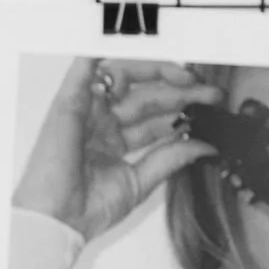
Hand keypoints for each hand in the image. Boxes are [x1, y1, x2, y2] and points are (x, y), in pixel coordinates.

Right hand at [12, 57, 221, 242]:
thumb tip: (205, 146)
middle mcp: (101, 123)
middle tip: (210, 94)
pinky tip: (120, 45)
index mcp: (114, 141)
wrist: (57, 223)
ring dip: (156, 72)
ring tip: (187, 78)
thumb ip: (170, 160)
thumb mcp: (139, 182)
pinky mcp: (68, 106)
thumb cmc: (86, 209)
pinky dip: (97, 57)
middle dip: (180, 92)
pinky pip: (82, 73)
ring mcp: (86, 113)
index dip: (183, 109)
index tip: (210, 107)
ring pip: (123, 79)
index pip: (155, 117)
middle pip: (145, 96)